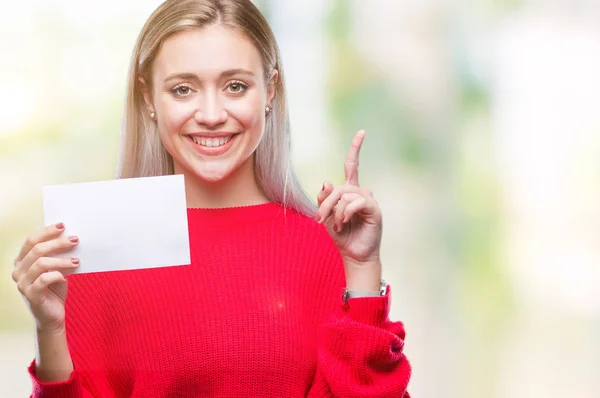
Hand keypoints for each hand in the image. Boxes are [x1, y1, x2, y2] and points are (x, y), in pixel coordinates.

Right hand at [11, 223, 79, 330]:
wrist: (53, 315)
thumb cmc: (55, 288)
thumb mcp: (56, 268)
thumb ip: (57, 255)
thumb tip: (71, 238)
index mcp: (22, 261)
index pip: (31, 240)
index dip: (46, 231)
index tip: (63, 225)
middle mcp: (18, 271)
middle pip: (37, 250)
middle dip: (58, 243)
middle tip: (75, 240)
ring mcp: (22, 284)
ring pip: (41, 263)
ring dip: (62, 260)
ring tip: (76, 261)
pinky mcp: (31, 295)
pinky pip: (44, 279)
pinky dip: (58, 275)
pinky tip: (66, 276)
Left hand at [316, 130, 381, 289]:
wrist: (353, 254)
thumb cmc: (341, 236)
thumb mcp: (327, 216)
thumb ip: (324, 199)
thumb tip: (326, 181)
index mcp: (349, 192)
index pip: (352, 166)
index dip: (356, 149)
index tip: (362, 132)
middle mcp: (361, 192)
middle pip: (338, 187)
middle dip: (326, 203)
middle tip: (320, 220)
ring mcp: (369, 200)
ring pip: (345, 195)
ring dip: (335, 212)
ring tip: (337, 226)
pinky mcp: (374, 209)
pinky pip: (356, 202)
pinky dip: (345, 213)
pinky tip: (344, 224)